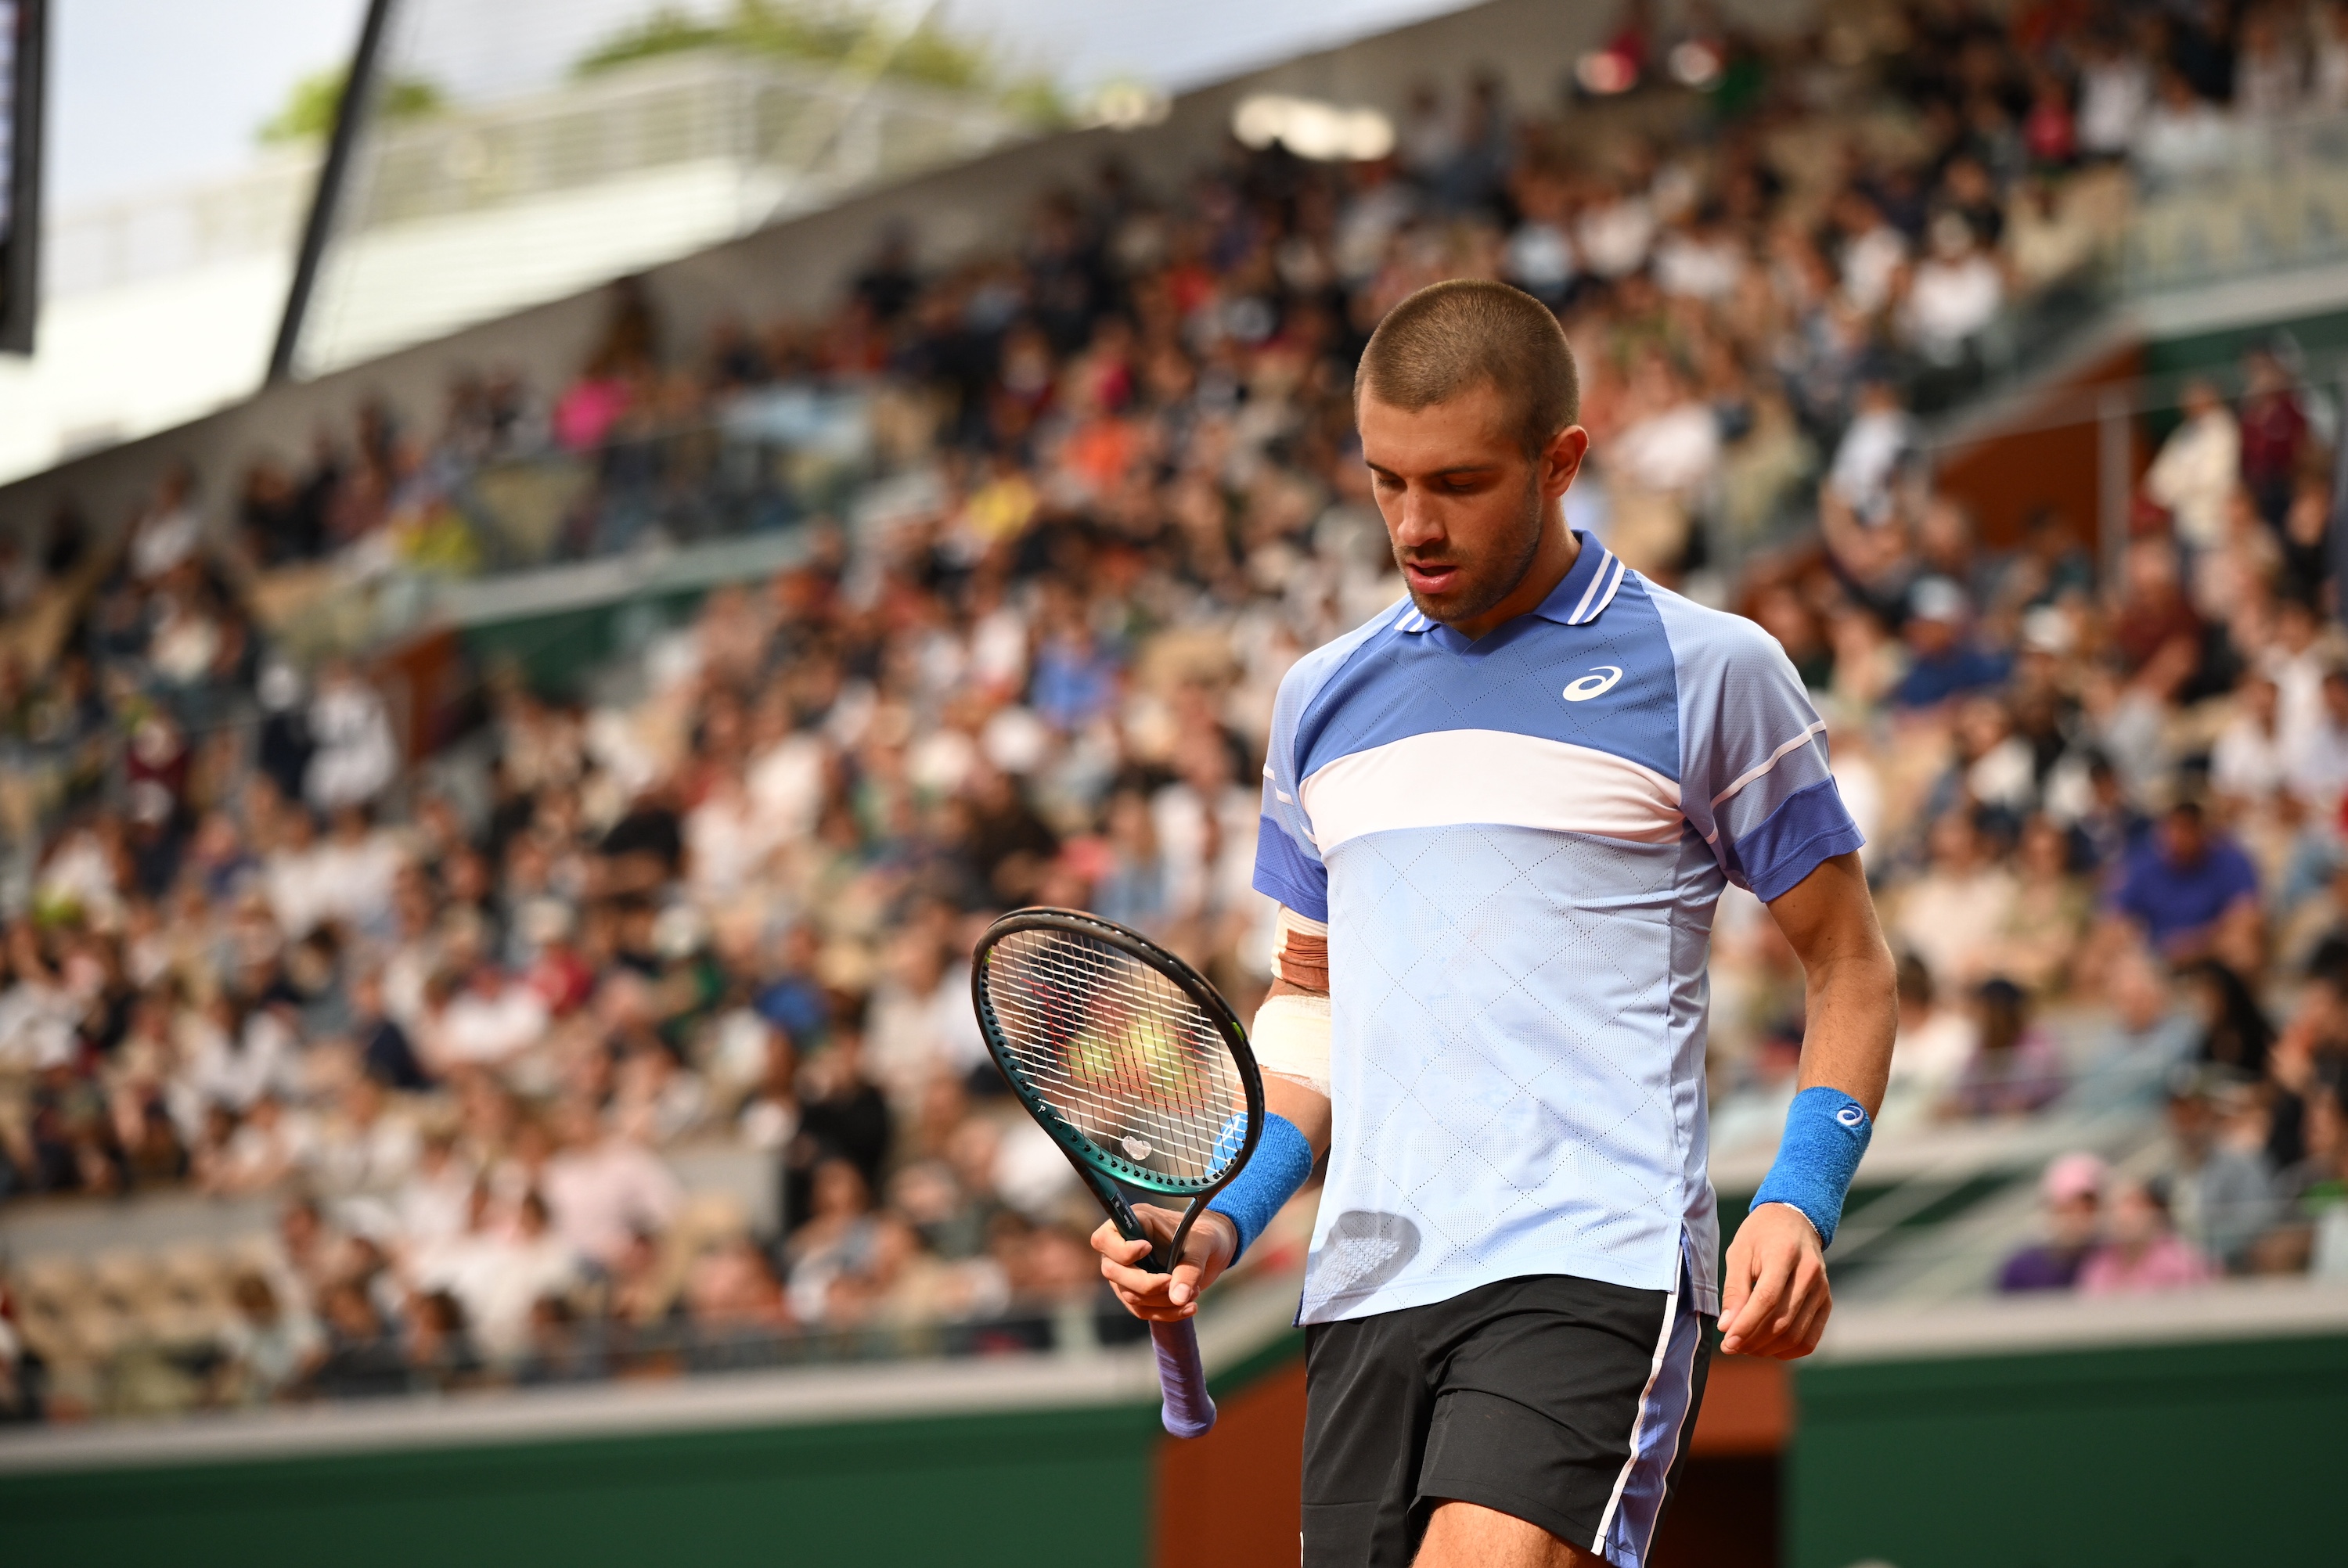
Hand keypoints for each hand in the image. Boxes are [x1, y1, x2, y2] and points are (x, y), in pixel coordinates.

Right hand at [1091, 1205, 1236, 1322]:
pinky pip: (1142, 1310)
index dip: (1120, 1250)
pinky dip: (1166, 1313)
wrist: (1216, 1248)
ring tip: (1193, 1294)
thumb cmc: (1205, 1236)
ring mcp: (1129, 1271)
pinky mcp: (1139, 1291)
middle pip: (1113, 1272)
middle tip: (1172, 1282)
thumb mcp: (1201, 1247)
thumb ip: (1189, 1269)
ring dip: (1161, 1301)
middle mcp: (1125, 1247)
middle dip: (1145, 1284)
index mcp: (1135, 1223)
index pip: (1104, 1239)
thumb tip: (1177, 1298)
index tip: (1148, 1249)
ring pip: (1129, 1295)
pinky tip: (1189, 1308)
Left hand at [1719, 1203, 1831, 1358]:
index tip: (1728, 1341)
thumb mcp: (1739, 1253)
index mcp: (1785, 1254)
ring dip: (1767, 1349)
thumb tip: (1727, 1327)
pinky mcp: (1827, 1303)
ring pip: (1795, 1335)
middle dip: (1752, 1340)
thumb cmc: (1760, 1236)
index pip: (1767, 1299)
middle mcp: (1810, 1274)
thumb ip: (1734, 1290)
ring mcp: (1822, 1290)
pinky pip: (1810, 1340)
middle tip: (1730, 1346)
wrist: (1794, 1222)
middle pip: (1782, 1321)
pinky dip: (1787, 1351)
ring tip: (1745, 1347)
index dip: (1747, 1325)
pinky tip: (1767, 1347)